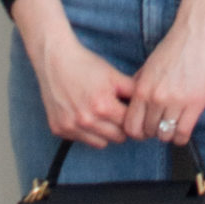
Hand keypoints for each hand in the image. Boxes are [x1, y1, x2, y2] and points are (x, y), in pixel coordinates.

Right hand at [11, 0, 133, 147]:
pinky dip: (86, 132)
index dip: (134, 118)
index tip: (133, 114)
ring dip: (105, 133)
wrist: (54, 60)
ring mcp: (71, 126)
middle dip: (121, 127)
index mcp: (103, 106)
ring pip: (101, 143)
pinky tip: (84, 115)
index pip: (130, 124)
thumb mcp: (114, 75)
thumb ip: (134, 91)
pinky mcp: (59, 129)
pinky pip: (81, 140)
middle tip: (118, 115)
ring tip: (102, 116)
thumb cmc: (86, 65)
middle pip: (118, 138)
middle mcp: (86, 120)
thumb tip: (150, 105)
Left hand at [124, 0, 204, 143]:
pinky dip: (181, 136)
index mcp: (141, 89)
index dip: (136, 132)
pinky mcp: (195, 104)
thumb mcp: (148, 67)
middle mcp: (155, 98)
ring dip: (167, 134)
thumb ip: (138, 86)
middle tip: (159, 127)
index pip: (131, 125)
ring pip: (165, 135)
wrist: (195, 34)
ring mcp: (175, 102)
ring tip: (171, 127)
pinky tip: (182, 130)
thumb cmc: (172, 49)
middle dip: (152, 133)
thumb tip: (131, 103)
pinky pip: (183, 133)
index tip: (144, 129)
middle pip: (147, 132)